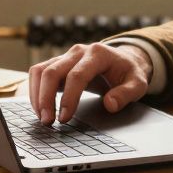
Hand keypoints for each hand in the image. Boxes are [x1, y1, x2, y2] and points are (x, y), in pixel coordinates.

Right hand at [27, 43, 152, 124]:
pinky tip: (40, 108)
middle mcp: (78, 51)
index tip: (65, 118)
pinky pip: (39, 73)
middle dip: (46, 98)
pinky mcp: (58, 63)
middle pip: (52, 72)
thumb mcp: (138, 84)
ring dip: (37, 95)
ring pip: (41, 71)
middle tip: (47, 121)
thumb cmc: (129, 72)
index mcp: (98, 54)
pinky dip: (35, 90)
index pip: (77, 75)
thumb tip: (110, 104)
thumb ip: (126, 94)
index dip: (69, 98)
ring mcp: (66, 56)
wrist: (124, 60)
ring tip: (42, 117)